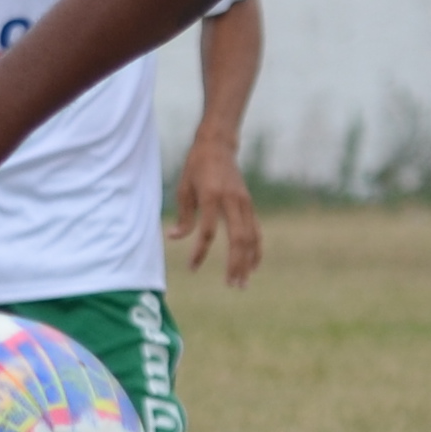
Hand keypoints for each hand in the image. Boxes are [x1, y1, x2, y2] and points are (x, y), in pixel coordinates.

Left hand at [169, 136, 262, 285]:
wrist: (218, 146)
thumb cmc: (196, 168)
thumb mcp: (183, 188)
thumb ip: (184, 216)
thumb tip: (174, 238)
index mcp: (211, 195)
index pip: (208, 231)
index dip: (200, 251)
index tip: (192, 268)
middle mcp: (231, 200)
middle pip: (238, 238)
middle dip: (236, 264)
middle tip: (231, 285)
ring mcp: (244, 203)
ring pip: (251, 237)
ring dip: (248, 262)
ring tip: (242, 283)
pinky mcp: (250, 205)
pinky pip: (256, 231)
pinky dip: (256, 250)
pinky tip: (253, 266)